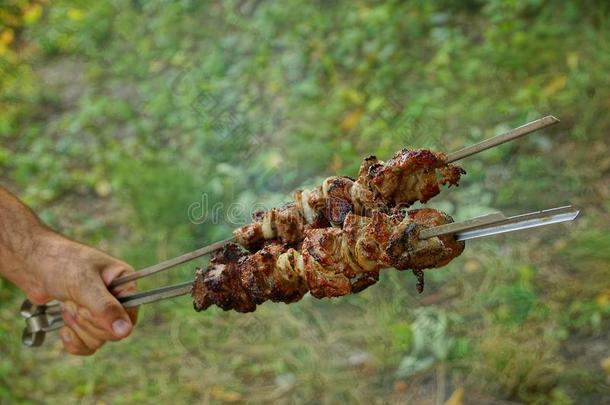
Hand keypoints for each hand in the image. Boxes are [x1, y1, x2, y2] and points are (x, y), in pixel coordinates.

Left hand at [25, 232, 137, 354]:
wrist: (33, 263)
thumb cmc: (62, 264)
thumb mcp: (84, 284)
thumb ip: (106, 308)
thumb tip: (125, 331)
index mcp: (124, 283)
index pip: (130, 315)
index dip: (109, 319)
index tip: (90, 308)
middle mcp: (115, 298)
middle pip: (112, 331)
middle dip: (87, 321)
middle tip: (74, 301)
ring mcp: (99, 312)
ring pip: (99, 339)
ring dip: (77, 327)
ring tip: (67, 305)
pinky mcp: (84, 322)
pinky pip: (87, 345)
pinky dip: (73, 340)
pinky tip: (63, 328)